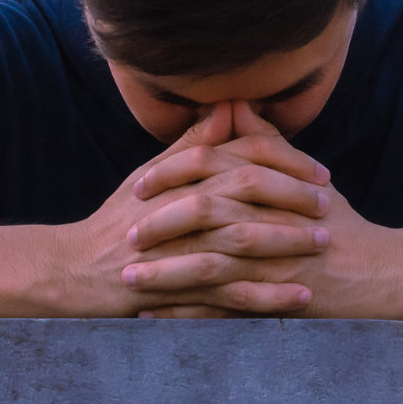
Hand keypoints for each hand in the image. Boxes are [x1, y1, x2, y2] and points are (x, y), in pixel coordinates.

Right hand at [52, 101, 331, 315]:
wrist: (74, 270)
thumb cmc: (118, 220)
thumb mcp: (152, 175)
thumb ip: (194, 144)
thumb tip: (231, 106)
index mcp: (179, 175)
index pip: (240, 156)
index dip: (284, 161)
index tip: (318, 172)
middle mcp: (180, 205)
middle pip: (245, 190)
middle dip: (292, 196)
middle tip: (328, 204)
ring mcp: (178, 248)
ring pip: (241, 239)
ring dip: (286, 241)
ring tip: (322, 244)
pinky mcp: (176, 289)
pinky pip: (229, 292)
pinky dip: (267, 295)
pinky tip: (299, 297)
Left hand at [128, 103, 402, 318]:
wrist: (378, 272)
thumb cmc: (335, 220)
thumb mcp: (302, 175)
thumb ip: (264, 141)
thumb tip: (234, 103)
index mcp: (270, 185)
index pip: (213, 168)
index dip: (172, 175)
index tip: (139, 186)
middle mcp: (269, 218)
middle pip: (205, 213)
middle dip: (160, 224)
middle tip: (125, 235)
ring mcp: (274, 261)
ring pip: (211, 264)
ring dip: (166, 273)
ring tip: (130, 280)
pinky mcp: (278, 300)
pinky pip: (225, 309)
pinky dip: (189, 315)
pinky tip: (157, 318)